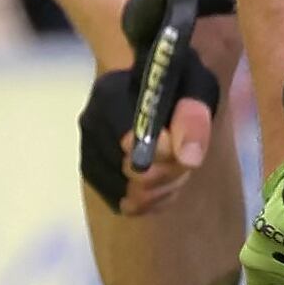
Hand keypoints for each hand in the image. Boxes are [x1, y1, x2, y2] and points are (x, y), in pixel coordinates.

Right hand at [77, 51, 219, 215]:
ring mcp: (88, 152)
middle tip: (183, 152)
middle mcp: (91, 124)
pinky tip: (163, 178)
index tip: (178, 141)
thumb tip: (189, 160)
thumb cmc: (177, 79)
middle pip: (134, 177)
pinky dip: (152, 199)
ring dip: (164, 187)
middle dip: (171, 172)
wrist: (152, 82)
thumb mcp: (195, 85)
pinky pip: (125, 205)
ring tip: (175, 161)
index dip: (166, 151)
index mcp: (111, 93)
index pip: (133, 143)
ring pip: (130, 197)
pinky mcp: (93, 175)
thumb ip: (193, 118)